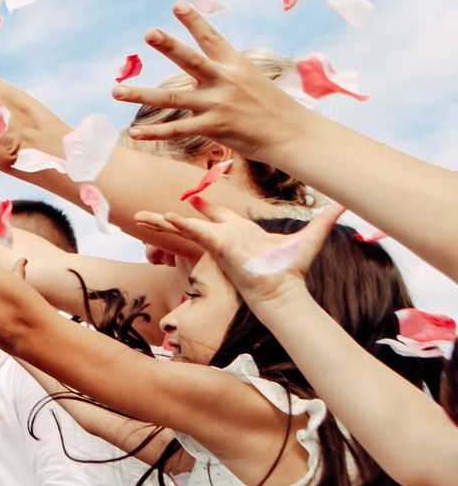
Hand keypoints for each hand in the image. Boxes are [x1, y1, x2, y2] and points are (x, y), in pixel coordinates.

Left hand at [114, 2, 314, 157]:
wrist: (293, 134)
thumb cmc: (270, 106)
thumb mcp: (250, 79)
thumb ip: (222, 72)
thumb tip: (196, 72)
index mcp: (236, 64)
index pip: (212, 38)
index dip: (194, 20)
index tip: (177, 3)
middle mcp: (225, 80)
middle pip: (191, 60)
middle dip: (169, 45)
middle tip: (149, 32)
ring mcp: (219, 104)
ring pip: (173, 98)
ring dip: (142, 94)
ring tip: (115, 91)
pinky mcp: (215, 127)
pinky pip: (178, 130)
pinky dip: (155, 132)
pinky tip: (135, 131)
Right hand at [135, 199, 341, 312]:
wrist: (285, 289)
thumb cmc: (292, 269)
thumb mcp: (311, 236)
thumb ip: (326, 218)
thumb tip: (347, 203)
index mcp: (241, 232)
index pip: (219, 215)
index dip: (207, 205)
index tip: (196, 195)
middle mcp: (226, 236)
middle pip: (194, 221)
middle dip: (173, 216)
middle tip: (151, 210)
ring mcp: (219, 241)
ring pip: (186, 227)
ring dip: (163, 222)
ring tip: (139, 217)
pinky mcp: (217, 246)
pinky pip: (194, 233)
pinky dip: (178, 225)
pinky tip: (162, 218)